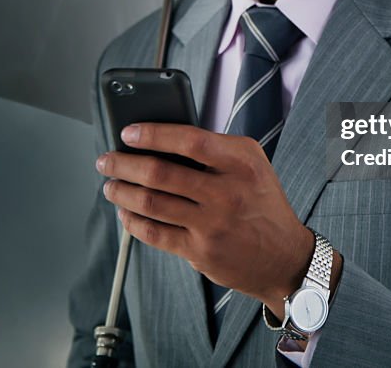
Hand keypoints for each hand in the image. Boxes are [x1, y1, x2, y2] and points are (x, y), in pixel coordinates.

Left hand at [95, 122, 313, 317]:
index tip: (129, 133)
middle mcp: (227, 193)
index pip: (190, 141)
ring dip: (122, 192)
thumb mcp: (252, 164)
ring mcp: (213, 224)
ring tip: (110, 186)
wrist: (284, 257)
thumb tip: (161, 140)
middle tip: (106, 161)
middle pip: (161, 173)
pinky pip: (155, 233)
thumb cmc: (261, 202)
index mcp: (241, 163)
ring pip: (152, 203)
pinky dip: (133, 221)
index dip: (154, 134)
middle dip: (124, 164)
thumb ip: (215, 148)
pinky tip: (126, 213)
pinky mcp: (201, 251)